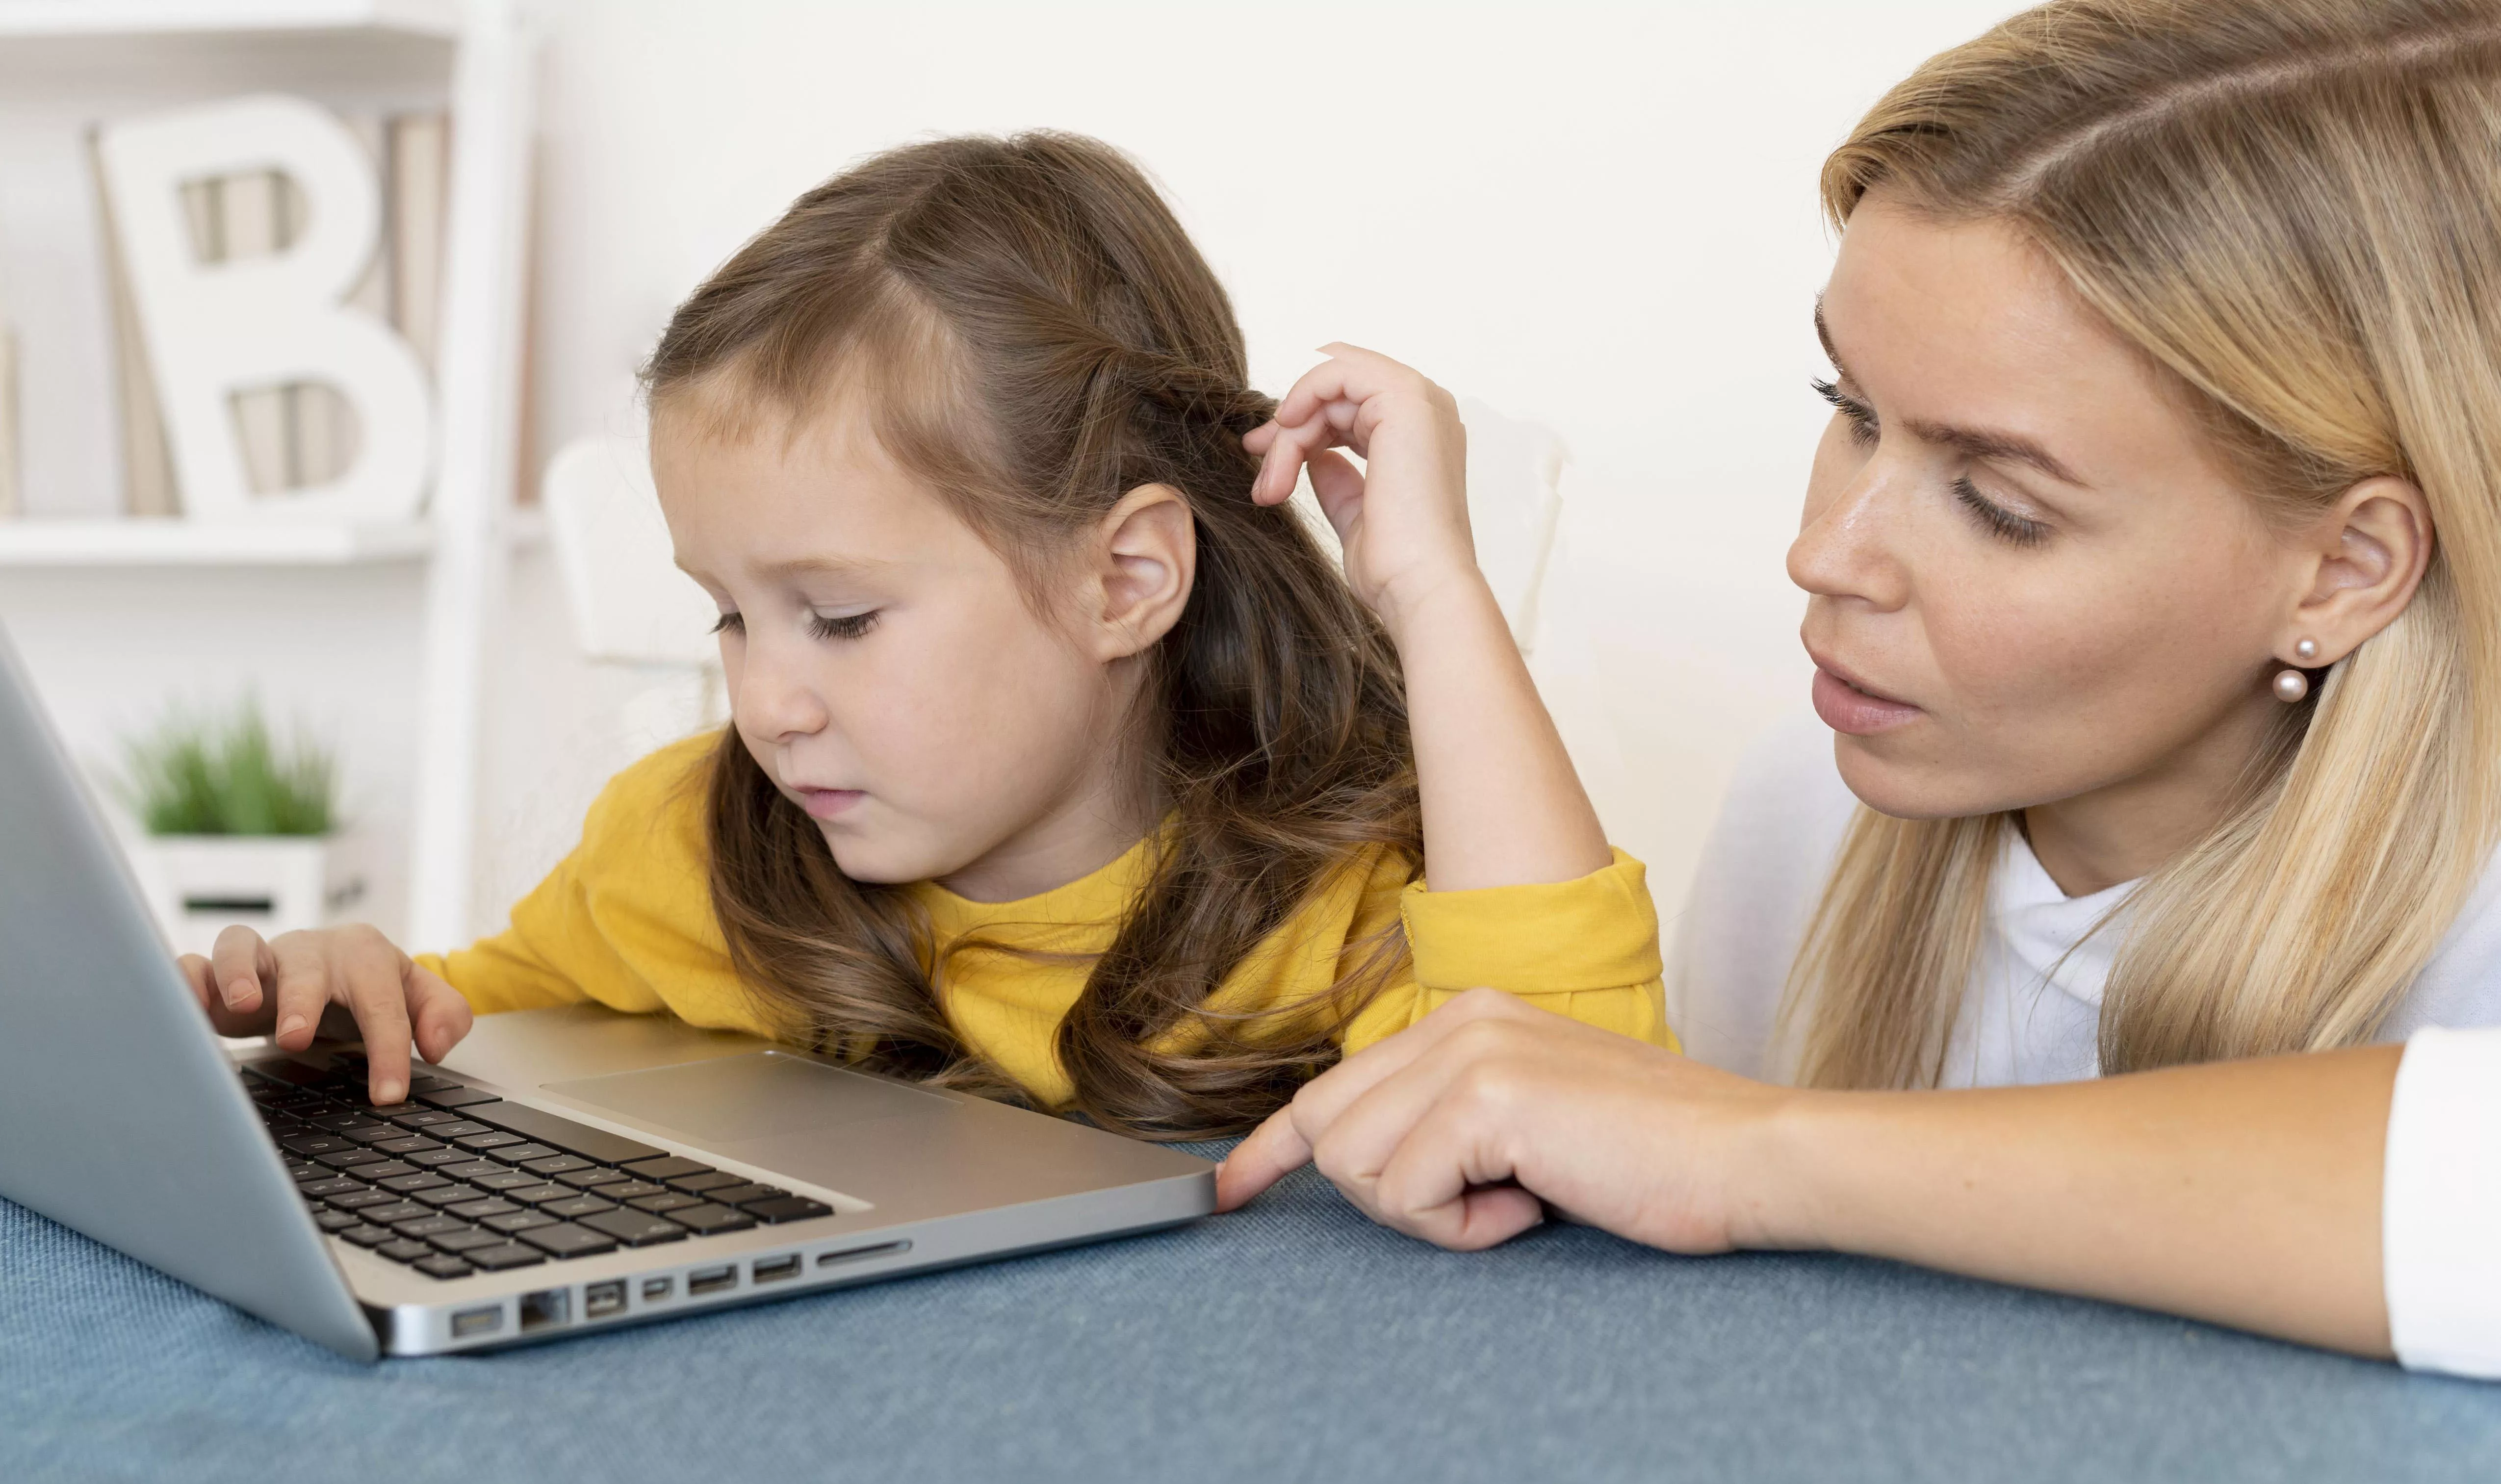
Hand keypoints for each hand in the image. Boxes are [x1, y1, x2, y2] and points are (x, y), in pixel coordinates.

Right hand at [177, 924, 472, 1105]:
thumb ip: (443, 1015)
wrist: (328, 967)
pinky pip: (193, 965)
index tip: (388, 1094)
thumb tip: (434, 1045)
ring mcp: (261, 959)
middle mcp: (310, 952)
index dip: (388, 1050)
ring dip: (236, 972)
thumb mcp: (416, 997)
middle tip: (297, 1038)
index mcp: (364, 956)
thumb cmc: (369, 987)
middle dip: (302, 999)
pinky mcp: (218, 976)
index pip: (382, 1006)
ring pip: (240, 945)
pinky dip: (185, 978)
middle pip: (306, 965)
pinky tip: (182, 1005)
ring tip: (237, 1005)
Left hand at [1216, 988, 1798, 1252]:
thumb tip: (1373, 1158)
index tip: (1229, 1191)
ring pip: (1359, 1167)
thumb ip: (1454, 1119)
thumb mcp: (1533, 1119)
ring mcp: (1470, 1051)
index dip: (1272, 1148)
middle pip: (1331, 1130)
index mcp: (1468, 1014)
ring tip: (1520, 1195)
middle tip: (1481, 1206)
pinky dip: (1465, 1228)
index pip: (1335, 1084)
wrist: (1745, 1157)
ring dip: (1431, 1213)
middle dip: (1385, 1195)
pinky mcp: (1486, 1099)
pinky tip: (1535, 1204)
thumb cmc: (1653, 1157)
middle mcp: (1457, 1017)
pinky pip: (1410, 1196)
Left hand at [1243, 343, 1480, 636]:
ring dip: (1292, 428)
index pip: (1352, 405)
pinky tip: (1284, 428)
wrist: (1418, 586)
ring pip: (1333, 386)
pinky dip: (1304, 394)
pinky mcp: (1405, 400)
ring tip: (1273, 481)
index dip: (1304, 425)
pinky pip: (1338, 373)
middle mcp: (1428, 412)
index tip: (1264, 458)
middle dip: (1290, 424)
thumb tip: (1316, 457)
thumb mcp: (1356, 512)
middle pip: (1338, 391)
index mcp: (1422, 436)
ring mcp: (1420, 402)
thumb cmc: (1396, 564)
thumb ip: (1338, 478)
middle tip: (1255, 458)